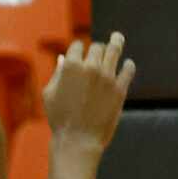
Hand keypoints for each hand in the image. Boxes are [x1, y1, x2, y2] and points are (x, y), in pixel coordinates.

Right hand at [43, 31, 135, 155]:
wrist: (77, 140)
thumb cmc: (59, 118)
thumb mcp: (49, 94)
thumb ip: (57, 73)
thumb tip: (63, 58)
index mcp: (71, 66)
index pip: (78, 45)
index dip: (79, 49)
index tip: (81, 53)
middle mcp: (91, 67)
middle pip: (98, 47)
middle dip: (97, 49)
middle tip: (99, 51)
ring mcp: (107, 77)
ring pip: (114, 50)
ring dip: (116, 42)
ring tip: (118, 37)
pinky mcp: (120, 89)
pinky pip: (128, 70)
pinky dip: (128, 65)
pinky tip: (128, 64)